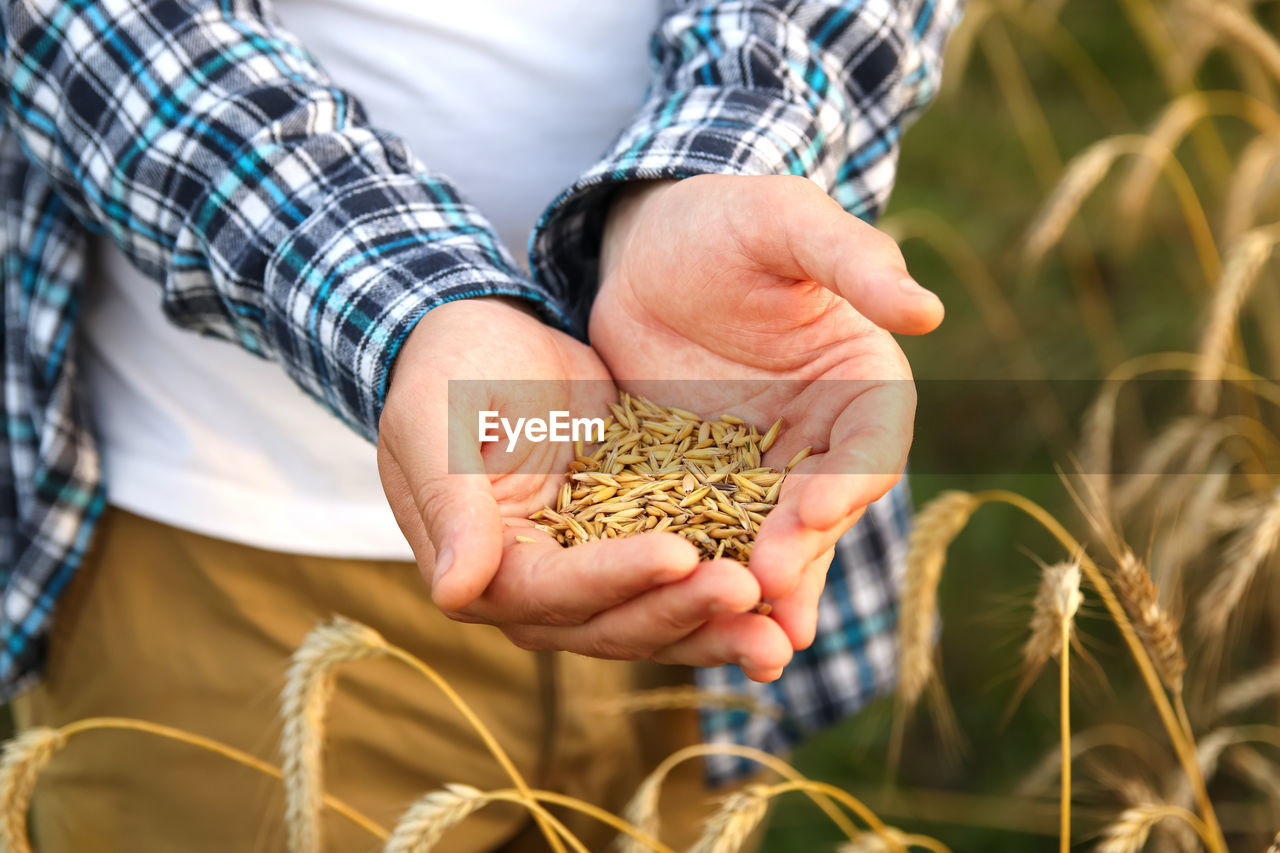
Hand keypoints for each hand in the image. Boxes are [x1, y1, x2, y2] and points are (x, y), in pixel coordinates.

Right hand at [377, 297, 793, 678]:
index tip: (679, 554)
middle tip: (750, 597)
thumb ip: (451, 507)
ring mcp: (593, 572)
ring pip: (659, 616)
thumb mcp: (439, 427)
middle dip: (683, 613)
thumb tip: (453, 591)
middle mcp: (542, 591)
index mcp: (486, 572)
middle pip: (616, 623)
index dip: (616, 578)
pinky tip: (786, 593)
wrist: (487, 340)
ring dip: (717, 626)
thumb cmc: (446, 375)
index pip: (555, 591)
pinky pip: (685, 577)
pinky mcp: (635, 544)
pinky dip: (727, 590)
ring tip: (783, 635)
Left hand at [591, 175, 942, 650]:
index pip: (870, 444)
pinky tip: (685, 618)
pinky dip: (704, 576)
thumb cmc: (729, 220)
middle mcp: (823, 438)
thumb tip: (927, 311)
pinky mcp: (701, 483)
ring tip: (752, 647)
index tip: (811, 511)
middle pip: (822, 509)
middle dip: (801, 556)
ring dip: (764, 593)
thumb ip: (853, 263)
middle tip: (770, 598)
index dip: (848, 482)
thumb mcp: (788, 224)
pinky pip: (707, 534)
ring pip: (770, 539)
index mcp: (861, 383)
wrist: (649, 243)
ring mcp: (762, 469)